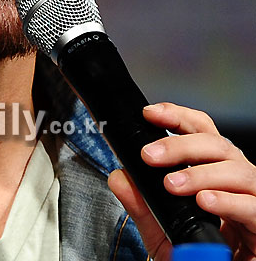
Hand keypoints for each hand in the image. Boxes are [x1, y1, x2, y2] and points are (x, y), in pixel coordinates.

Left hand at [108, 102, 255, 260]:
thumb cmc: (193, 251)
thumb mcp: (160, 228)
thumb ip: (141, 204)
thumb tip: (119, 178)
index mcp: (213, 168)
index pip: (200, 130)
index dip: (177, 116)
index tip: (149, 114)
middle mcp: (235, 177)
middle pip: (216, 143)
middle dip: (180, 145)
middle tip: (150, 156)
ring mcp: (252, 198)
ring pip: (236, 170)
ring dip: (200, 173)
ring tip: (171, 184)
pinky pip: (252, 206)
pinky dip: (227, 201)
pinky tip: (205, 201)